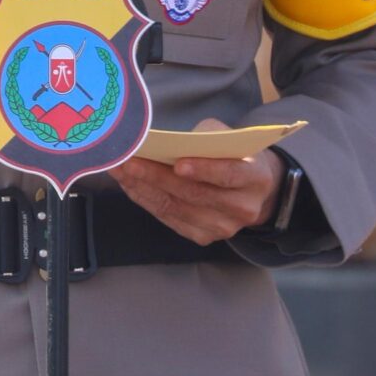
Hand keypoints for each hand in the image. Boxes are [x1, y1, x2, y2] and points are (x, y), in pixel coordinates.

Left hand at [115, 118, 279, 244]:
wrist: (254, 191)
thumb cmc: (235, 156)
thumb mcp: (230, 139)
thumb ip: (205, 139)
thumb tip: (167, 143)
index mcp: (255, 177)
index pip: (229, 174)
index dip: (204, 170)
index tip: (178, 162)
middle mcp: (242, 208)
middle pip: (195, 194)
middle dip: (158, 177)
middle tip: (129, 160)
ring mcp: (223, 227)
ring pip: (177, 209)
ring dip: (144, 189)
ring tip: (120, 170)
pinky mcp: (204, 237)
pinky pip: (169, 219)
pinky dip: (146, 200)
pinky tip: (129, 185)